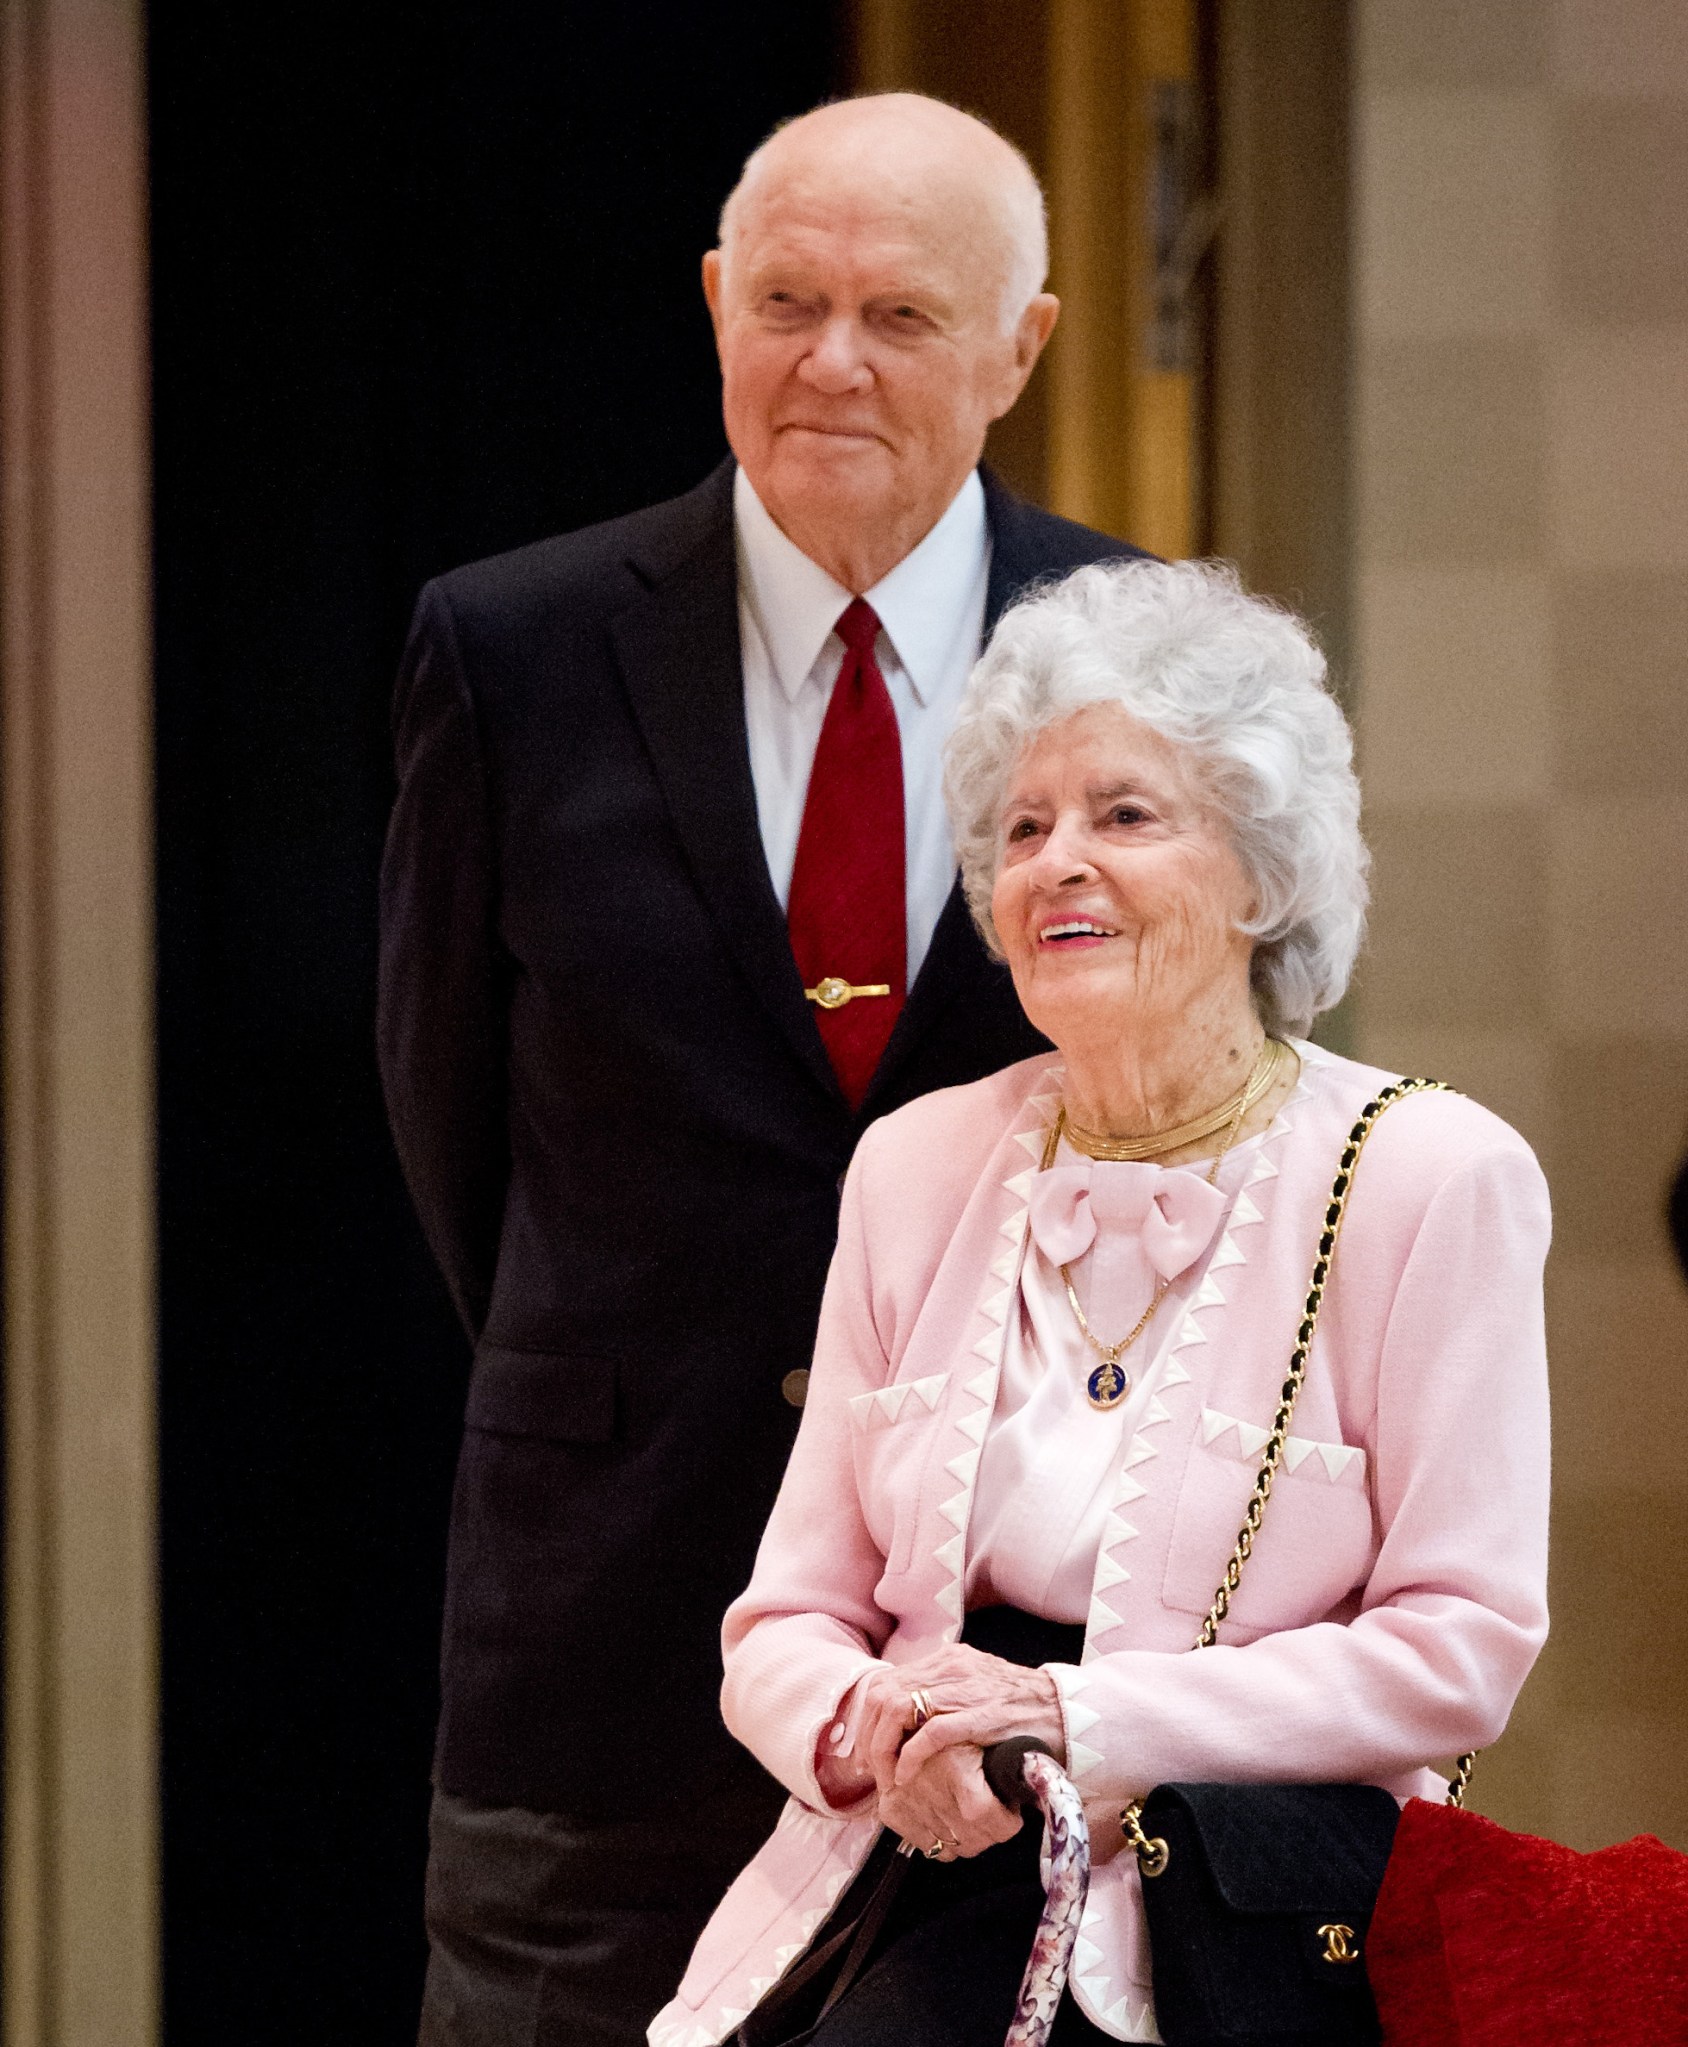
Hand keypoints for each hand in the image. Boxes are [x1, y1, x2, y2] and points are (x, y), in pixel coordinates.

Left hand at [837, 1643, 1066, 1852]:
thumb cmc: (1022, 1711)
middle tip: (872, 1770)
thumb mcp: (976, 1692)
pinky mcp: (981, 1715)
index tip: (868, 1751)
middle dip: (870, 1735)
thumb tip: (906, 1722)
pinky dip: (911, 1756)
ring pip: (899, 1709)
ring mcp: (966, 1689)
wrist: (1067, 1713)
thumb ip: (944, 1698)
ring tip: (887, 1777)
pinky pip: (931, 1733)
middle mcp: (952, 1667)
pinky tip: (907, 1776)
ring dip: (885, 1747)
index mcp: (949, 1660)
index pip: (889, 1682)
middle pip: (886, 1693)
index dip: (870, 1719)